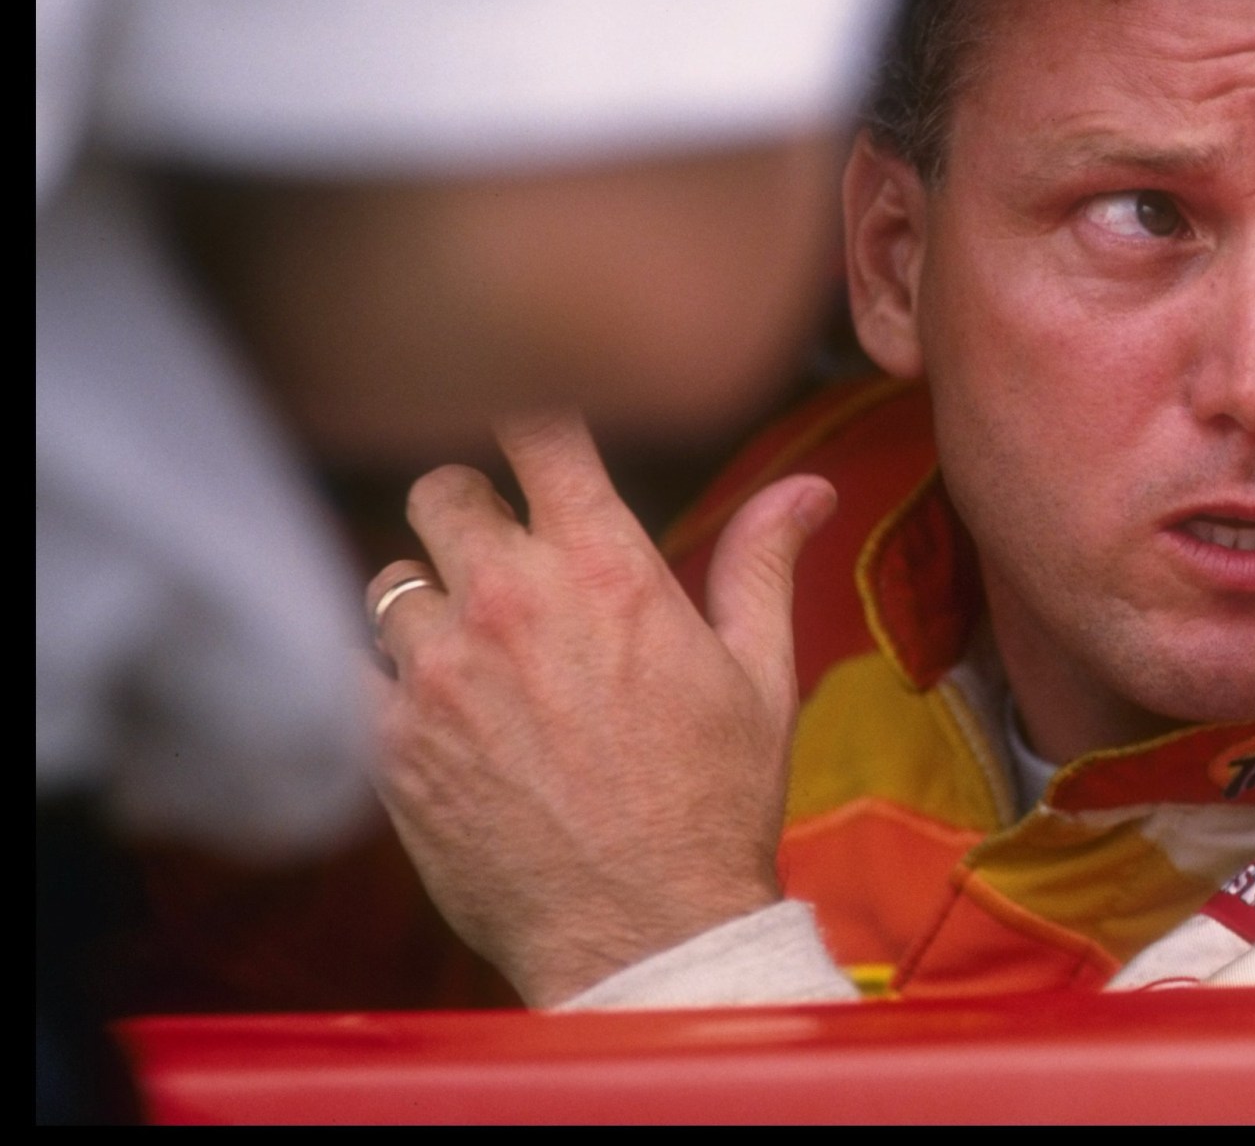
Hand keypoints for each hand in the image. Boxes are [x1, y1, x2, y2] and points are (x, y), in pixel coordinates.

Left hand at [365, 410, 834, 1007]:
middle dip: (469, 511)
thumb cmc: (713, 804)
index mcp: (608, 568)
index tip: (534, 436)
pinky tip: (432, 710)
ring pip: (391, 579)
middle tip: (498, 555)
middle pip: (440, 490)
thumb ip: (762, 565)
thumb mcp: (760, 677)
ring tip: (473, 655)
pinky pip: (351, 665)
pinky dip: (382, 676)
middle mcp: (512, 602)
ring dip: (427, 602)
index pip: (537, 430)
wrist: (644, 932)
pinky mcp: (390, 742)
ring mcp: (440, 671)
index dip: (530, 418)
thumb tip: (806, 489)